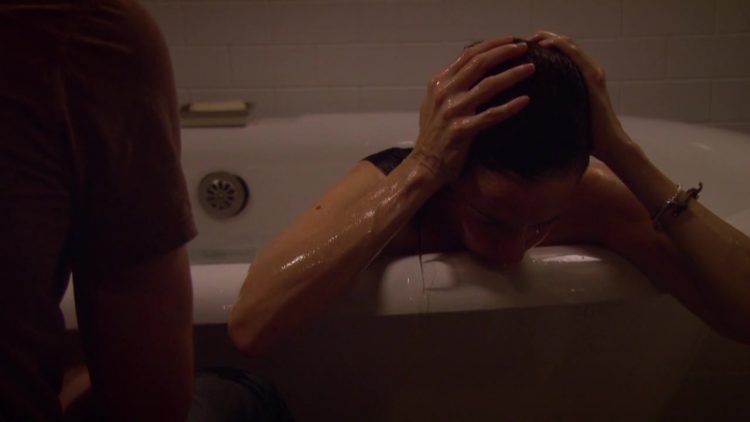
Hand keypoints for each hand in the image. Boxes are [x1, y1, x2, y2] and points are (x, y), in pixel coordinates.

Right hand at [413, 36, 534, 183]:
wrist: (424, 166)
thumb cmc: (433, 136)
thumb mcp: (434, 104)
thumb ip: (451, 85)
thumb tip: (473, 68)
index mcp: (439, 83)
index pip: (467, 55)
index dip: (491, 45)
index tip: (510, 40)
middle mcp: (444, 93)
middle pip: (479, 64)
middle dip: (504, 53)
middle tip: (525, 48)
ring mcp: (452, 111)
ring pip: (488, 86)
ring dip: (512, 75)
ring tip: (530, 69)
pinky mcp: (461, 130)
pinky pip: (491, 115)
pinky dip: (509, 107)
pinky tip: (524, 101)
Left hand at [530, 31, 631, 164]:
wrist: (609, 145)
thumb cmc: (585, 136)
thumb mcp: (564, 114)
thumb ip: (553, 104)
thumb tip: (525, 108)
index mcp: (583, 76)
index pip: (562, 51)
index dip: (544, 44)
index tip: (523, 49)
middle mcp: (590, 70)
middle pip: (564, 43)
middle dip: (543, 37)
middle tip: (523, 42)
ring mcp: (593, 73)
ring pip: (569, 45)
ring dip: (549, 37)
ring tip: (531, 39)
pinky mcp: (593, 80)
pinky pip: (576, 56)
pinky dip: (559, 46)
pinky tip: (545, 45)